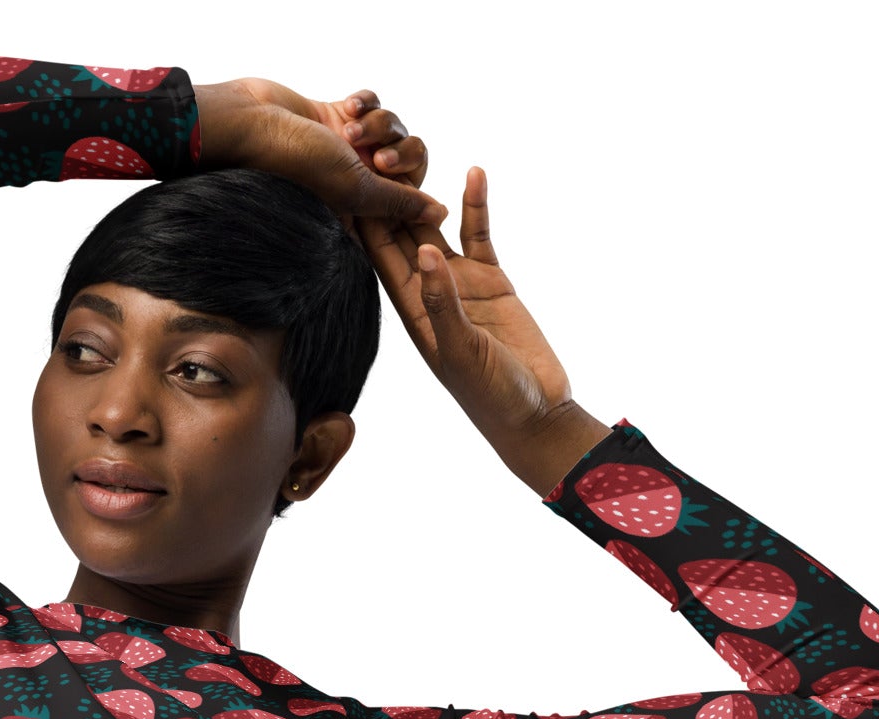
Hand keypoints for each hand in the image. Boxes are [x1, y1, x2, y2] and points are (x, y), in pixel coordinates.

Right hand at [194, 78, 445, 229]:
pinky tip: (344, 106)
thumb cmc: (298, 164)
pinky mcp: (339, 117)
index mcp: (363, 210)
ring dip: (376, 122)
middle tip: (376, 157)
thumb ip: (401, 202)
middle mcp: (359, 181)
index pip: (409, 203)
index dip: (410, 189)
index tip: (394, 181)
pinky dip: (364, 102)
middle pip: (411, 159)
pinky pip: (373, 103)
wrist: (255, 123)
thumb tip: (439, 213)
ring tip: (346, 128)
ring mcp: (349, 148)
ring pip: (394, 125)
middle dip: (399, 150)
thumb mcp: (357, 189)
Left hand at [358, 166, 609, 493]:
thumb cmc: (492, 397)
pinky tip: (472, 171)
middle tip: (367, 144)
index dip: (361, 217)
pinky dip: (475, 205)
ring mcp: (460, 284)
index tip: (343, 176)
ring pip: (435, 226)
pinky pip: (479, 234)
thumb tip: (422, 251)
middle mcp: (429, 292)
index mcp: (412, 311)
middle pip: (398, 233)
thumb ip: (443, 303)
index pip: (378, 256)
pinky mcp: (492, 280)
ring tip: (411, 147)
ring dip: (423, 191)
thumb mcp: (462, 353)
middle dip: (384, 193)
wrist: (535, 414)